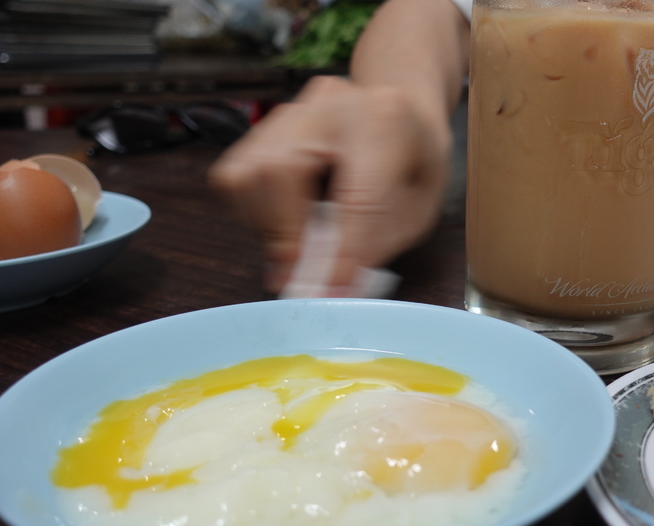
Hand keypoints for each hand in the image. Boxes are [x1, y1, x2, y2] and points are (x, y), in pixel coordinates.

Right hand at [209, 75, 451, 293]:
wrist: (400, 107)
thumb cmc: (413, 160)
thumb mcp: (418, 208)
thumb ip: (376, 247)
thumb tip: (331, 291)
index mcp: (385, 120)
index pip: (358, 198)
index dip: (342, 254)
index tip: (330, 293)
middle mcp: (330, 104)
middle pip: (279, 170)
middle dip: (286, 235)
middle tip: (302, 272)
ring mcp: (291, 110)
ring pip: (245, 175)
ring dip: (267, 226)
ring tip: (299, 241)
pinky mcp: (264, 125)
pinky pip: (235, 177)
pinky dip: (255, 212)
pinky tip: (288, 218)